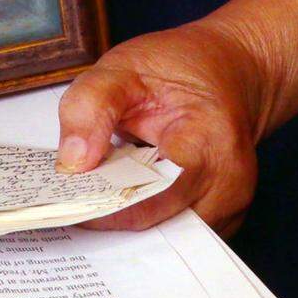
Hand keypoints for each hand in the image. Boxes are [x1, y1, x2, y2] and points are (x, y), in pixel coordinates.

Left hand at [56, 21, 259, 235]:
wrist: (227, 71)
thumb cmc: (177, 68)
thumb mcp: (120, 68)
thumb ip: (90, 107)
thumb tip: (73, 163)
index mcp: (208, 141)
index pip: (154, 192)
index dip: (107, 201)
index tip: (68, 196)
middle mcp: (227, 183)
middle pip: (158, 219)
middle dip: (110, 210)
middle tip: (70, 194)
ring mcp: (228, 204)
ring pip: (164, 230)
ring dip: (127, 214)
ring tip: (95, 187)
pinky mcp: (220, 215)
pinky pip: (174, 225)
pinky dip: (144, 212)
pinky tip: (122, 188)